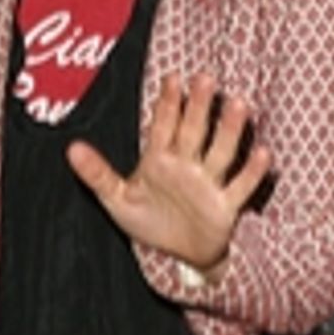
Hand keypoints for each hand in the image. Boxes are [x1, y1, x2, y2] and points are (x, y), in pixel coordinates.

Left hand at [65, 70, 270, 276]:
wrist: (180, 255)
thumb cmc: (150, 221)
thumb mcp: (118, 200)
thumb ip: (98, 174)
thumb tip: (71, 148)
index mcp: (160, 160)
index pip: (163, 126)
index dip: (167, 104)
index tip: (172, 79)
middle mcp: (187, 165)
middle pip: (194, 132)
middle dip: (199, 107)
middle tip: (205, 79)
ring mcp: (208, 184)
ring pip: (221, 153)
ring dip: (229, 131)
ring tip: (239, 105)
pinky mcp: (225, 207)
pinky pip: (240, 187)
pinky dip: (251, 172)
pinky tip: (263, 153)